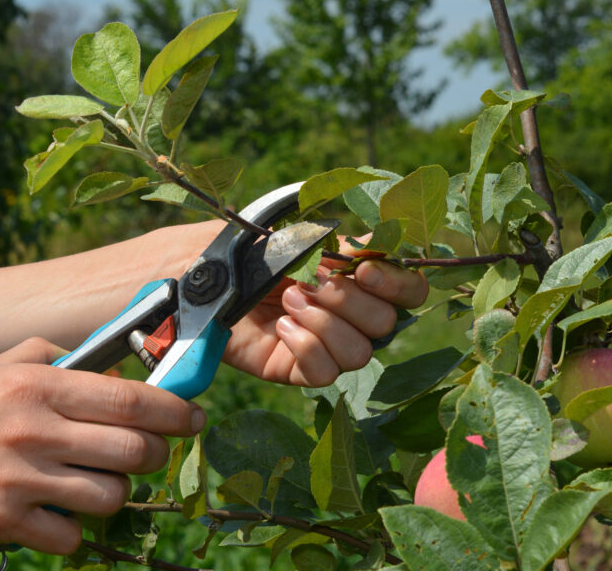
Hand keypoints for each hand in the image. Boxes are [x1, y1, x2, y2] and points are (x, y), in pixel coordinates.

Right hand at [0, 338, 204, 553]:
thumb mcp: (6, 363)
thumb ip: (65, 360)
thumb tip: (118, 371)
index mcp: (41, 386)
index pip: (129, 400)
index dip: (173, 411)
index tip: (195, 417)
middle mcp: (35, 431)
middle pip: (132, 450)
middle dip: (157, 453)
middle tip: (153, 450)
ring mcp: (19, 480)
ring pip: (110, 496)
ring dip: (119, 490)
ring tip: (102, 478)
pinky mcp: (1, 522)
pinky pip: (71, 536)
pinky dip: (77, 527)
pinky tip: (63, 509)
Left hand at [224, 240, 428, 386]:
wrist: (201, 274)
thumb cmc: (250, 250)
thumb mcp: (297, 238)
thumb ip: (342, 247)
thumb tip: (374, 257)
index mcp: (358, 278)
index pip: (410, 291)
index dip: (397, 284)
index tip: (364, 270)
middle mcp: (350, 315)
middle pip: (387, 324)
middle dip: (347, 300)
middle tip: (306, 282)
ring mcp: (326, 345)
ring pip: (360, 354)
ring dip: (323, 323)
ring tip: (287, 302)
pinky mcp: (298, 370)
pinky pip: (324, 373)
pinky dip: (305, 347)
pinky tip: (280, 327)